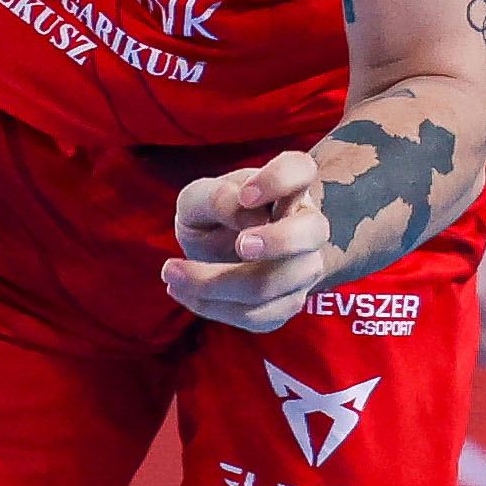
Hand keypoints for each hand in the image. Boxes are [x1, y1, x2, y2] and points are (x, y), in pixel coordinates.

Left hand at [161, 151, 336, 332]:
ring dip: (221, 283)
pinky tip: (183, 291)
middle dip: (278, 241)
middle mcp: (304, 226)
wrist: (215, 251)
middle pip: (313, 231)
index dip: (279, 180)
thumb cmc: (211, 216)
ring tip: (172, 273)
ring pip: (282, 282)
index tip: (246, 194)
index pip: (301, 169)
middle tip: (240, 245)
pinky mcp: (287, 303)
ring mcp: (303, 267)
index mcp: (286, 188)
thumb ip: (216, 198)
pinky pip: (261, 315)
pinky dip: (215, 307)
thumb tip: (247, 217)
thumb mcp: (197, 200)